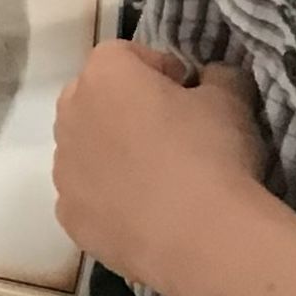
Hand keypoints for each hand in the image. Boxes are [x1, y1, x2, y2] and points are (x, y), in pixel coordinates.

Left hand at [53, 43, 267, 295]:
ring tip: (158, 181)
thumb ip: (218, 77)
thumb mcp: (232, 102)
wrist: (203, 240)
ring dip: (112, 155)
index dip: (157, 68)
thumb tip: (212, 76)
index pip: (123, 55)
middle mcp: (70, 115)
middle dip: (125, 109)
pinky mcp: (68, 215)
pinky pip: (86, 196)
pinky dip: (108, 200)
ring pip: (84, 149)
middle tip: (170, 134)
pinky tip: (144, 215)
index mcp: (104, 76)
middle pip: (93, 99)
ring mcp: (63, 168)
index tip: (185, 91)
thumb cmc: (213, 155)